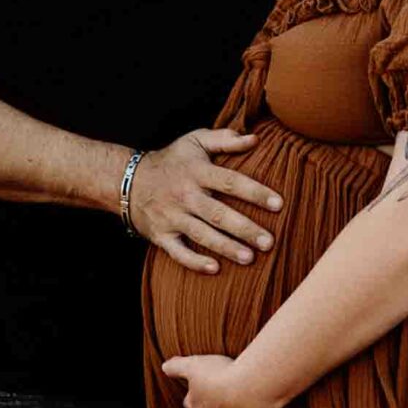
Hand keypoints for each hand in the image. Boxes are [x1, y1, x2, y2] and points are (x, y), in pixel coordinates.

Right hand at [129, 130, 281, 273]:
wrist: (128, 181)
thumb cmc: (171, 161)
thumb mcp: (194, 141)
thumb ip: (225, 139)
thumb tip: (255, 138)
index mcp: (197, 172)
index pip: (230, 182)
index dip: (255, 193)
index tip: (279, 204)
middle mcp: (185, 195)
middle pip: (218, 214)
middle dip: (245, 229)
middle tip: (269, 242)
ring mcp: (172, 217)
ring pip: (202, 235)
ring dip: (226, 248)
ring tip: (250, 258)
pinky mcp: (161, 235)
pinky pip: (178, 252)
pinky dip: (194, 262)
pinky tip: (215, 269)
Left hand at [162, 353, 277, 407]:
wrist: (252, 388)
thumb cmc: (222, 374)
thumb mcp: (193, 364)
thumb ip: (176, 366)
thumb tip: (165, 367)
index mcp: (196, 406)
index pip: (191, 402)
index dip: (199, 391)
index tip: (209, 382)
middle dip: (216, 406)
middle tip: (228, 391)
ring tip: (243, 402)